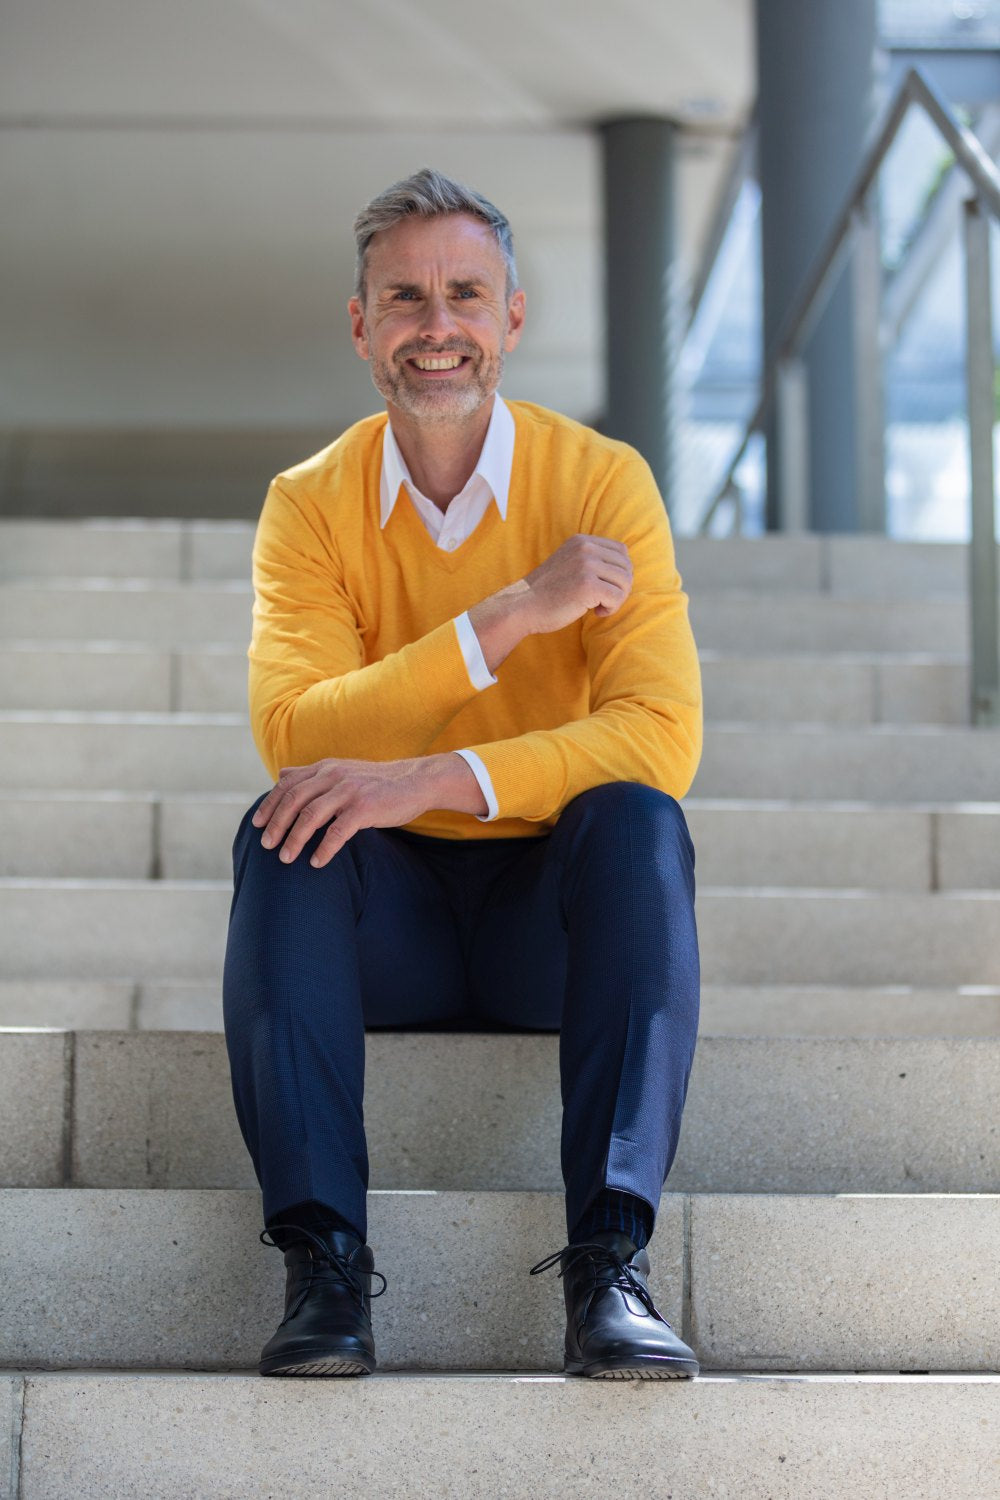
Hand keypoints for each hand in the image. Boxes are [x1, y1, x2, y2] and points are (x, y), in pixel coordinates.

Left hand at [251, 756, 432, 866]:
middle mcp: (333, 776)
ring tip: (285, 858)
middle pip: (294, 800)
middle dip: (276, 825)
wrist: (416, 781)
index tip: (256, 825)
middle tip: (266, 846)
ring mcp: (349, 791)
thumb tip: (282, 774)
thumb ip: (312, 773)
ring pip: (311, 816)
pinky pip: (337, 832)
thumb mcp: (342, 771)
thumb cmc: (376, 782)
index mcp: (325, 768)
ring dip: (294, 839)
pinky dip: (323, 849)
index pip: (287, 785)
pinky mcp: (365, 808)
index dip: (269, 805)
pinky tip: (316, 862)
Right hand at [521, 534, 632, 634]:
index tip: (604, 588)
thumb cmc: (548, 593)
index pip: (621, 551)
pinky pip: (617, 597)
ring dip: (617, 599)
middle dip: (620, 587)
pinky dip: (611, 609)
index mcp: (581, 541)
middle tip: (603, 601)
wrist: (522, 607)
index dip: (619, 573)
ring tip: (599, 607)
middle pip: (626, 566)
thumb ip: (592, 561)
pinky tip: (595, 612)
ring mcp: (586, 565)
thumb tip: (627, 571)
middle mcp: (585, 548)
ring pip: (625, 582)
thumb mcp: (569, 564)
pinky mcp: (588, 585)